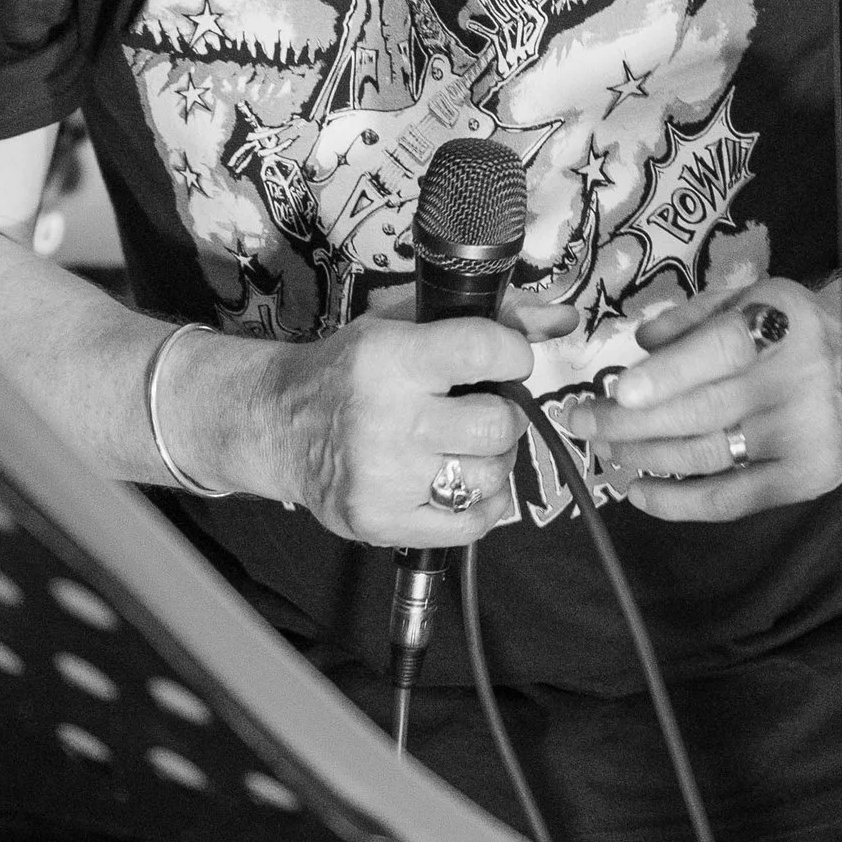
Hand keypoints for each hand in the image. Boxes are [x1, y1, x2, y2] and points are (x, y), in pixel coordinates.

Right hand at [257, 304, 545, 548]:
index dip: (514, 353)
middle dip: (503, 415)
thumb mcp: (402, 324)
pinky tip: (460, 482)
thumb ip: (486, 318)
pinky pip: (471, 524)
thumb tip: (562, 320)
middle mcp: (387, 419)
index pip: (485, 349)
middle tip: (482, 410)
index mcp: (391, 358)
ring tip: (462, 446)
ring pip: (490, 475)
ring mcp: (385, 478)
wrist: (278, 426)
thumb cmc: (349, 370)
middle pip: (498, 425)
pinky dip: (481, 504)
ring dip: (491, 460)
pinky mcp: (383, 522)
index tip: (505, 359)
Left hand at [563, 278, 841, 521]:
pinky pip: (729, 499)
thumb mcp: (747, 298)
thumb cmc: (786, 330)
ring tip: (603, 448)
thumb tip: (641, 342)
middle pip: (698, 411)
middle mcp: (795, 381)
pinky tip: (639, 492)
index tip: (620, 392)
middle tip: (578, 421)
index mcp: (778, 324)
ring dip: (642, 456)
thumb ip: (693, 316)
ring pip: (703, 455)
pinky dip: (678, 502)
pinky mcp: (805, 477)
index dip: (668, 373)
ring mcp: (802, 435)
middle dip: (626, 421)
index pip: (719, 350)